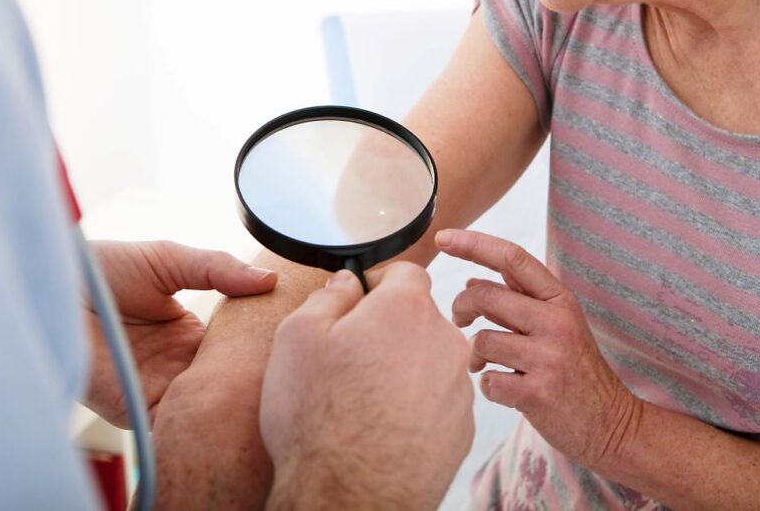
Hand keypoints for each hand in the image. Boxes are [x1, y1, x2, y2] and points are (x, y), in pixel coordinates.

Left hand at [82, 239, 276, 427]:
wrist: (54, 290)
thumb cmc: (101, 270)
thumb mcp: (168, 259)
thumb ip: (218, 268)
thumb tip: (269, 278)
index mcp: (189, 334)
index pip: (238, 348)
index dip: (263, 345)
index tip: (291, 337)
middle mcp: (179, 365)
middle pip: (228, 383)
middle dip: (254, 380)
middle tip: (286, 368)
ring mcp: (161, 390)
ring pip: (208, 408)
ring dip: (232, 404)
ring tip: (264, 390)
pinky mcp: (140, 411)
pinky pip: (179, 426)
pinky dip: (200, 422)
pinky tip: (222, 405)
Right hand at [261, 262, 474, 510]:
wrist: (347, 498)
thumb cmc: (317, 419)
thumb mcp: (297, 338)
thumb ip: (328, 297)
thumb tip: (347, 284)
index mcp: (406, 309)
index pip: (406, 272)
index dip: (377, 282)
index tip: (357, 301)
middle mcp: (444, 342)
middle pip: (419, 318)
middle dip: (388, 329)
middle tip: (350, 358)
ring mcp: (458, 389)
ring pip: (429, 360)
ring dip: (403, 368)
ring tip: (364, 399)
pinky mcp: (463, 429)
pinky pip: (438, 400)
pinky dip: (415, 406)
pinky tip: (383, 426)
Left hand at [439, 229, 642, 471]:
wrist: (612, 424)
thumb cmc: (576, 371)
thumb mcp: (558, 325)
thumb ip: (519, 301)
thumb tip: (471, 281)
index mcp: (560, 300)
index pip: (512, 258)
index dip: (473, 244)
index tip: (443, 238)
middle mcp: (556, 322)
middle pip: (484, 295)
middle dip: (461, 307)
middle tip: (460, 320)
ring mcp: (548, 358)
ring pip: (481, 340)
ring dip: (475, 355)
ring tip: (488, 366)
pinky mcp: (538, 393)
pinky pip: (488, 381)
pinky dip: (488, 386)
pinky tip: (506, 390)